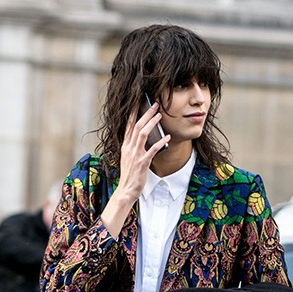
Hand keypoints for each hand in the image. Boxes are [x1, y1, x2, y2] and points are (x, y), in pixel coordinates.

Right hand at [100, 103, 170, 238]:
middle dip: (146, 113)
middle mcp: (129, 148)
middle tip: (155, 104)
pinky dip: (160, 141)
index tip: (139, 101)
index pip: (129, 125)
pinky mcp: (143, 163)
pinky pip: (152, 149)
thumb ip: (134, 146)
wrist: (126, 190)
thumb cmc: (130, 175)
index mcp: (125, 146)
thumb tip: (142, 136)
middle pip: (137, 125)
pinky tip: (166, 136)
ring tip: (160, 115)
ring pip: (142, 133)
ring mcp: (135, 155)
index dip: (134, 112)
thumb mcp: (129, 158)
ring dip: (152, 123)